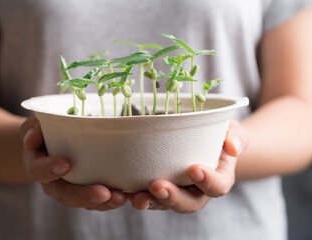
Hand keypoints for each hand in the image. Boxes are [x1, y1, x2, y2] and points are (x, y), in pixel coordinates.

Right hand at [20, 114, 126, 210]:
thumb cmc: (45, 130)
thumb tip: (32, 139)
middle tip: (102, 193)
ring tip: (120, 198)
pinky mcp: (90, 189)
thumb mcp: (36, 123)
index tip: (65, 164)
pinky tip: (129, 195)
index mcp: (38, 165)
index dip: (50, 169)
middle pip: (66, 195)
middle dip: (84, 196)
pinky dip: (114, 198)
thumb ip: (33, 127)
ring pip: (86, 202)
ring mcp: (73, 188)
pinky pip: (101, 198)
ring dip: (104, 202)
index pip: (40, 171)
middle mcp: (55, 183)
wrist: (51, 143)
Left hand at [128, 120, 248, 212]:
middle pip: (189, 203)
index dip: (207, 181)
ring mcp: (178, 191)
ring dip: (151, 202)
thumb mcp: (231, 129)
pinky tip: (123, 192)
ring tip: (136, 197)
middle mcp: (198, 191)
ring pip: (165, 205)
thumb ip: (235, 136)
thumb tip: (232, 147)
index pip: (218, 186)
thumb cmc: (219, 134)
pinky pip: (149, 197)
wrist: (204, 140)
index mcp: (218, 178)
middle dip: (173, 198)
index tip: (194, 168)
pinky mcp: (159, 188)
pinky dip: (136, 196)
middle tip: (157, 186)